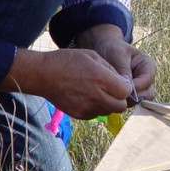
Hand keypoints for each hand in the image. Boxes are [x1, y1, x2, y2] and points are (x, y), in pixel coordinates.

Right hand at [3, 47, 137, 118]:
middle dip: (120, 98)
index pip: (127, 91)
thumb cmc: (68, 61)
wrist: (43, 75)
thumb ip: (111, 69)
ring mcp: (87, 108)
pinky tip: (89, 97)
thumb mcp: (93, 56)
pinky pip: (96, 114)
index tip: (120, 82)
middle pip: (121, 106)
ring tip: (99, 92)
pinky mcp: (79, 115)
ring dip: (109, 104)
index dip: (126, 87)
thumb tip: (122, 80)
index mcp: (101, 79)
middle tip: (113, 89)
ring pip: (109, 112)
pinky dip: (97, 108)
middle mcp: (96, 96)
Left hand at [76, 23, 156, 104]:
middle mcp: (146, 79)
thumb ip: (123, 68)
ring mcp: (139, 88)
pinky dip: (121, 103)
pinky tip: (109, 99)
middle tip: (117, 96)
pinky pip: (129, 103)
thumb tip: (127, 86)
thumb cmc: (113, 49)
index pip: (147, 80)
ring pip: (139, 101)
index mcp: (147, 66)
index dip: (136, 86)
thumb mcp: (118, 54)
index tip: (122, 88)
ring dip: (127, 102)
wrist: (104, 50)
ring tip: (112, 97)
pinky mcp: (129, 95)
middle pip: (147, 94)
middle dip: (134, 97)